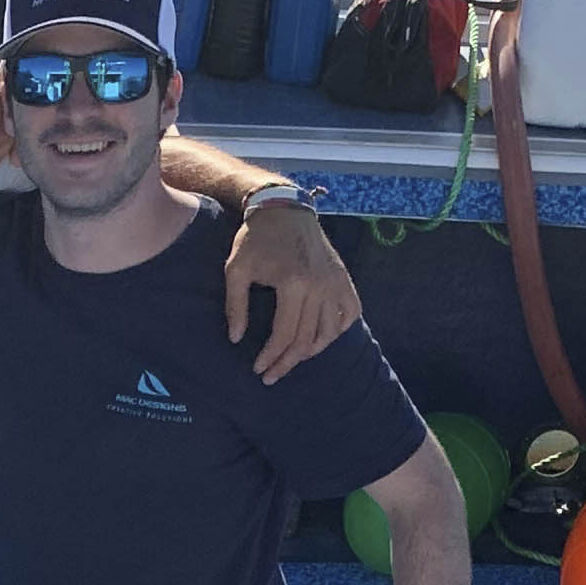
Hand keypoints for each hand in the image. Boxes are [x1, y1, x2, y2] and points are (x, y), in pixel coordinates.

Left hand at [226, 196, 361, 375]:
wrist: (284, 209)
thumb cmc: (255, 239)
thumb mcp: (236, 269)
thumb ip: (235, 306)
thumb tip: (236, 339)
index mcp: (293, 283)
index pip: (285, 335)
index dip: (271, 357)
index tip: (259, 369)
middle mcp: (319, 285)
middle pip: (307, 340)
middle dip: (287, 362)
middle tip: (271, 375)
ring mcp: (334, 281)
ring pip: (330, 332)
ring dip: (311, 352)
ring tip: (292, 358)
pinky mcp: (342, 277)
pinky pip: (350, 313)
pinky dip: (338, 330)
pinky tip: (321, 337)